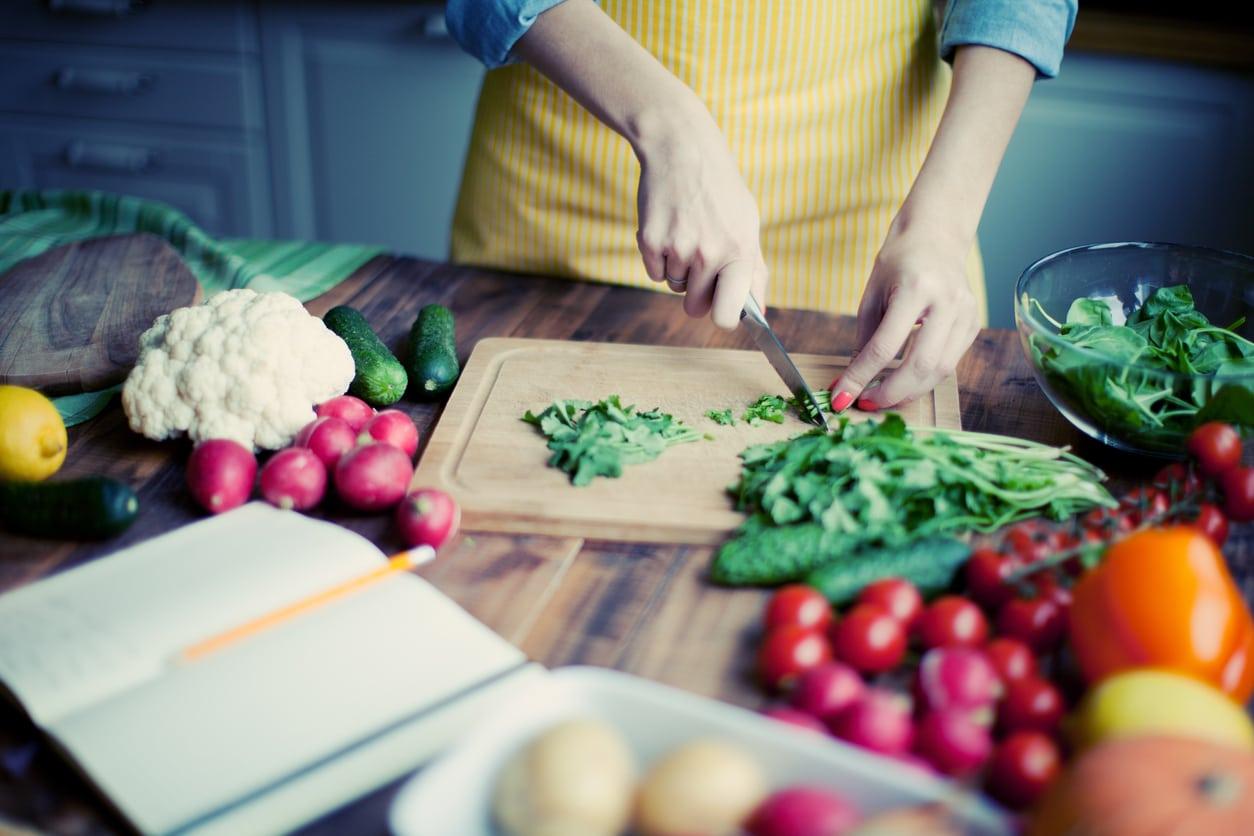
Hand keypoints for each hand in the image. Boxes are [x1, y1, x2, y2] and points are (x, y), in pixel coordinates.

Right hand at [634, 122, 767, 328]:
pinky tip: (669, 227)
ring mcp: (677, 248)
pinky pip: (654, 273)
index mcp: (740, 251)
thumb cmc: (720, 188)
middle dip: (697, 293)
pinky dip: (659, 258)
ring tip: (686, 231)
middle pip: (695, 307)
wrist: (682, 148)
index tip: (721, 311)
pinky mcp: (650, 241)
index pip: (728, 315)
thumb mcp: (747, 223)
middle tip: (700, 262)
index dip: (723, 318)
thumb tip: (759, 313)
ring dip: (679, 269)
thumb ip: (754, 271)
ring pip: (675, 287)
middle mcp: (708, 254)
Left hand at [829, 225, 980, 410]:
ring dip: (909, 391)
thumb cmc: (898, 261)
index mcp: (916, 289)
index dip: (860, 377)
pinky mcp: (973, 323)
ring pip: (940, 370)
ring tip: (882, 397)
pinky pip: (950, 362)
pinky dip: (925, 377)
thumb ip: (864, 339)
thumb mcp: (872, 295)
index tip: (840, 397)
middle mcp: (947, 302)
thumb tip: (852, 381)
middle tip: (865, 404)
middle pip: (920, 365)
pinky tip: (905, 380)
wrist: (936, 234)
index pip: (885, 347)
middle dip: (890, 393)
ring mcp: (966, 313)